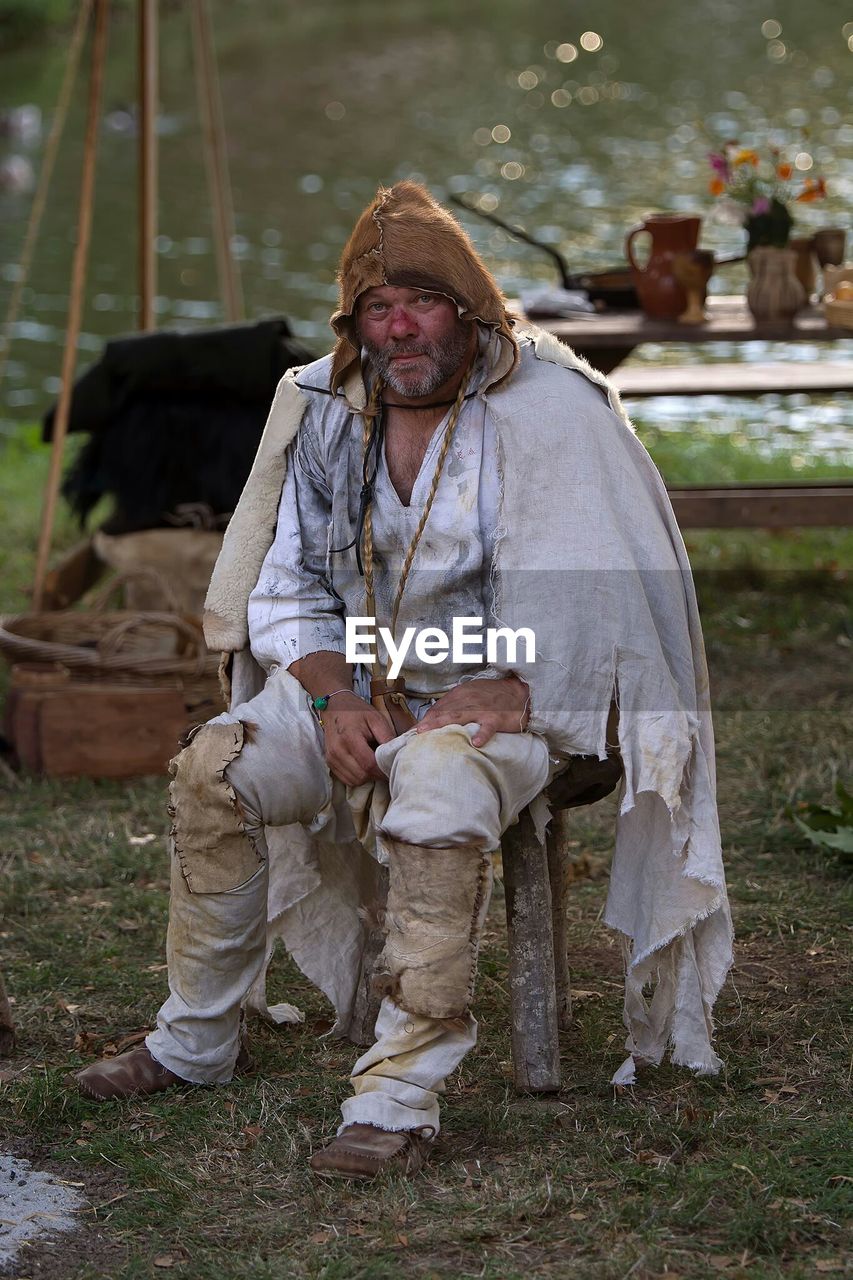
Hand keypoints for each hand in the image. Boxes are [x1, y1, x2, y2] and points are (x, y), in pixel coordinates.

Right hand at [321, 692, 393, 786]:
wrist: (334, 706)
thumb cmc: (357, 711)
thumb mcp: (376, 719)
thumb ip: (387, 737)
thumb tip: (397, 756)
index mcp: (349, 737)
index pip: (369, 764)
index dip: (383, 770)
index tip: (392, 768)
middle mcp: (337, 750)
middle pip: (362, 775)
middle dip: (376, 774)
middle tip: (384, 765)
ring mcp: (331, 758)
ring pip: (354, 780)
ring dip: (367, 776)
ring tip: (373, 763)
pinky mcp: (329, 762)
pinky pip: (346, 779)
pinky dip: (358, 776)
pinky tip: (363, 765)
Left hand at [415, 675, 529, 746]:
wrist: (521, 692)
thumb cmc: (494, 696)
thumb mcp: (472, 694)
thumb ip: (455, 704)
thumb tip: (435, 716)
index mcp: (462, 694)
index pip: (440, 707)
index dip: (427, 718)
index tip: (415, 730)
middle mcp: (470, 700)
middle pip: (447, 711)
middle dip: (431, 722)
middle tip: (417, 733)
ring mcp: (483, 709)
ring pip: (462, 717)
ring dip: (447, 725)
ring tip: (434, 735)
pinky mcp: (497, 718)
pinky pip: (488, 727)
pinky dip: (482, 734)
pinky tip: (476, 743)